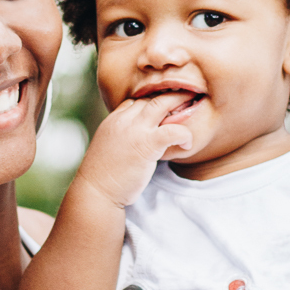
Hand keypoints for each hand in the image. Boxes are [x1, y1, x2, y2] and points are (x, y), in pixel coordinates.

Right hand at [76, 92, 194, 208]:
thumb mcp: (108, 150)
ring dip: (180, 102)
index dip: (152, 103)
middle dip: (169, 96)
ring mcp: (135, 130)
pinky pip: (173, 130)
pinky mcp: (146, 144)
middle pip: (150, 97)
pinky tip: (187, 144)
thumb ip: (121, 140)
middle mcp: (123, 120)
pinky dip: (184, 134)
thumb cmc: (102, 178)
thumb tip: (133, 144)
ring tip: (194, 108)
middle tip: (187, 99)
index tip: (166, 109)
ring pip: (162, 103)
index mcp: (113, 121)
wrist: (96, 193)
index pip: (136, 101)